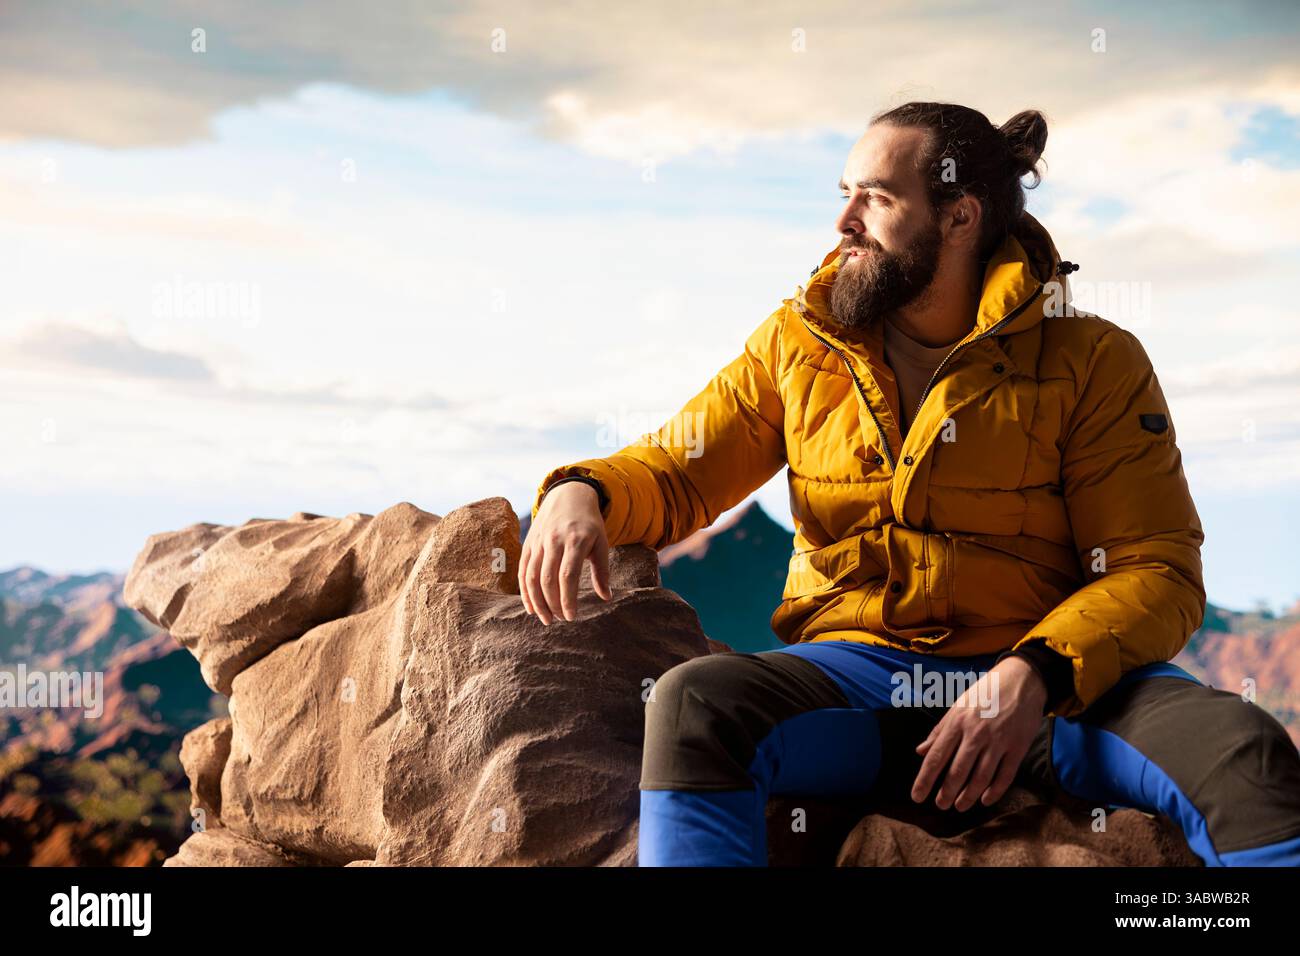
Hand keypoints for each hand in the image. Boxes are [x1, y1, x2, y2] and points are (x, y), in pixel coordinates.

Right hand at [518, 481, 611, 623]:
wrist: (568, 495)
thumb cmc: (588, 523)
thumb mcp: (602, 542)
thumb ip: (602, 571)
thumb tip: (606, 597)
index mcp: (575, 540)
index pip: (568, 575)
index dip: (567, 599)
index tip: (571, 617)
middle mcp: (554, 540)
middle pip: (547, 579)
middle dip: (552, 604)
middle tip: (560, 619)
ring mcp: (538, 541)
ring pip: (532, 577)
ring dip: (537, 602)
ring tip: (546, 618)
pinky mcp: (528, 543)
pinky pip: (523, 571)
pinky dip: (524, 591)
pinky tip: (531, 607)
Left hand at [910, 656, 1046, 811]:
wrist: (1021, 680)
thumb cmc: (985, 693)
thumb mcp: (957, 706)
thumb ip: (939, 731)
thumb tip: (920, 751)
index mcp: (957, 722)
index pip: (937, 756)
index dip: (925, 779)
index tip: (917, 796)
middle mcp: (976, 734)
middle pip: (958, 771)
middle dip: (946, 792)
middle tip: (940, 805)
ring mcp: (998, 741)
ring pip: (980, 777)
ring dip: (968, 795)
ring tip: (959, 806)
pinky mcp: (1018, 747)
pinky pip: (1005, 775)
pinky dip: (995, 791)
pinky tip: (985, 800)